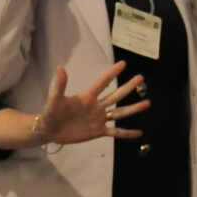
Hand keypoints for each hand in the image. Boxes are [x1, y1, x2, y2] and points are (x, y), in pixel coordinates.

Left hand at [35, 62, 149, 146]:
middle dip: (128, 87)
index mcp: (87, 97)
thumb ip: (60, 86)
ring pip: (119, 113)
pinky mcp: (98, 131)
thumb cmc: (51, 113)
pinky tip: (139, 133)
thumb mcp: (54, 100)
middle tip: (141, 78)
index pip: (102, 83)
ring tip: (147, 103)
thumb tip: (60, 68)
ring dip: (132, 108)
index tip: (123, 63)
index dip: (112, 73)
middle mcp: (96, 106)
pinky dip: (126, 133)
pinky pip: (115, 132)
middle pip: (116, 95)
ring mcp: (99, 119)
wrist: (49, 130)